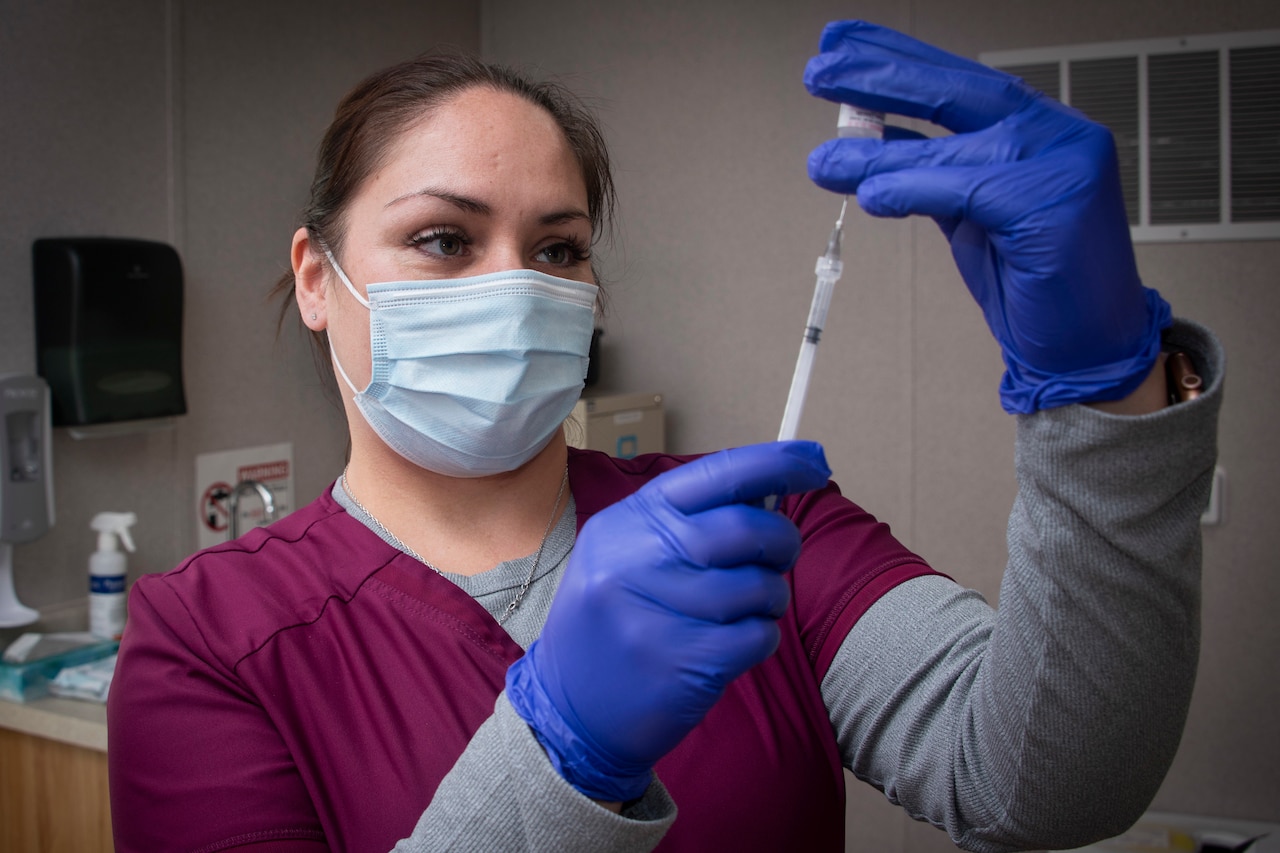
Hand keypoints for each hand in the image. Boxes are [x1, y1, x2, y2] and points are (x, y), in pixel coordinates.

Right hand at [505, 441, 830, 801]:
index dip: (775, 463)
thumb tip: (771, 490)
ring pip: (758, 586)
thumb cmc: (614, 621)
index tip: (815, 462)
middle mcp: (635, 558)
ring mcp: (654, 612)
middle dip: (782, 540)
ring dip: (771, 597)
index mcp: (628, 520)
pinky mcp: (679, 662)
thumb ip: (689, 522)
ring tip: (747, 610)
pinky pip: (756, 636)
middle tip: (782, 555)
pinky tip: (734, 645)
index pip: (715, 474)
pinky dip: (761, 638)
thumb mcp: (627, 553)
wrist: (568, 710)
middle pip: (745, 528)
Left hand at [804, 21, 1171, 412]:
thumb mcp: (969, 213)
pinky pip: (966, 189)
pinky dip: (912, 189)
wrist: (1086, 342)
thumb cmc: (1035, 278)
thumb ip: (929, 173)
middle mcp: (1054, 134)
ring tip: (825, 160)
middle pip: (957, 90)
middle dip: (880, 76)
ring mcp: (1063, 165)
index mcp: (1036, 126)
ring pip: (953, 146)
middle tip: (819, 72)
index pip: (958, 79)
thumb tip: (867, 143)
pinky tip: (872, 195)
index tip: (841, 45)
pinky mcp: (1054, 206)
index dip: (897, 58)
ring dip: (877, 153)